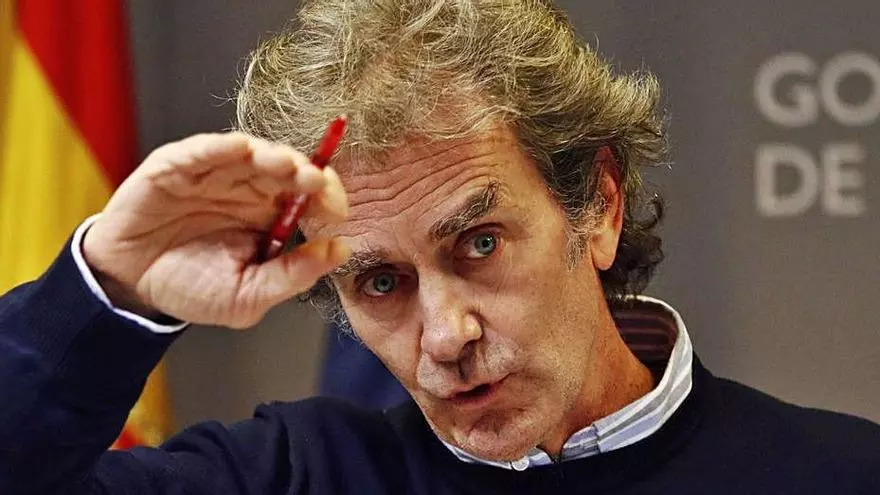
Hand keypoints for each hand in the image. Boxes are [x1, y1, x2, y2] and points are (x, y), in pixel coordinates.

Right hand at [82, 132, 348, 328]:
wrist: (131, 287)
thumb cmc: (191, 288)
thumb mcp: (249, 295)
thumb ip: (294, 274)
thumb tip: (340, 250)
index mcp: (273, 216)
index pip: (310, 196)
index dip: (327, 197)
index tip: (337, 210)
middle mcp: (249, 189)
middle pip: (285, 169)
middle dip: (304, 172)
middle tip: (316, 181)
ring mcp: (214, 175)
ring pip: (249, 155)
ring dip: (270, 155)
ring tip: (285, 165)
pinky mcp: (176, 168)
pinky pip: (201, 152)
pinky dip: (220, 148)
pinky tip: (237, 148)